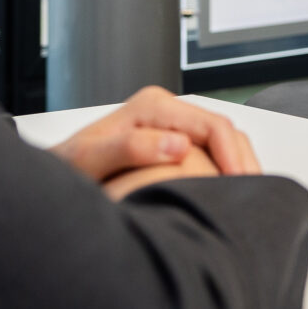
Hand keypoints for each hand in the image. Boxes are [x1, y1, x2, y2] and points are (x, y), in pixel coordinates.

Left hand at [52, 86, 260, 199]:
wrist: (55, 176)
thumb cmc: (68, 170)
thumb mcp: (90, 160)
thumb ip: (129, 149)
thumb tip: (178, 145)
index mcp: (152, 107)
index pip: (212, 125)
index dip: (231, 156)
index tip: (238, 186)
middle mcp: (166, 111)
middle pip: (225, 131)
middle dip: (243, 163)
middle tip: (253, 200)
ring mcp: (172, 126)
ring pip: (224, 141)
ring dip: (239, 168)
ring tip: (246, 201)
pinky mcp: (174, 143)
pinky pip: (212, 153)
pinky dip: (227, 171)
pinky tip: (228, 196)